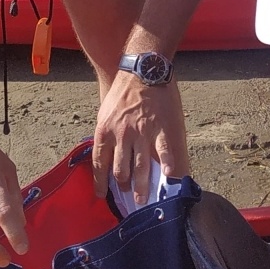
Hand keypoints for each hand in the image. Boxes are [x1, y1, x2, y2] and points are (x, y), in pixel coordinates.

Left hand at [92, 68, 187, 200]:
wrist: (142, 69)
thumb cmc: (123, 90)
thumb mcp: (105, 112)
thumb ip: (107, 134)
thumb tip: (105, 154)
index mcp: (105, 132)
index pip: (99, 165)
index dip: (100, 183)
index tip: (102, 196)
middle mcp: (122, 136)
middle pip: (121, 171)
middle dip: (124, 188)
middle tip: (129, 199)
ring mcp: (142, 133)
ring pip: (140, 167)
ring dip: (142, 186)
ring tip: (143, 199)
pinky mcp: (161, 128)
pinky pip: (164, 151)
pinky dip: (167, 166)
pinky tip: (169, 178)